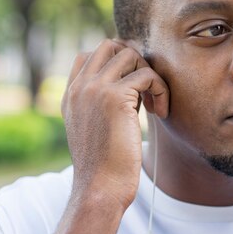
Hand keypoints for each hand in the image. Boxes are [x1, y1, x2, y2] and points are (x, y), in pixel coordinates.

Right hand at [61, 39, 168, 209]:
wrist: (99, 189)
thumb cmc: (104, 167)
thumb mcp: (97, 129)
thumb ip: (105, 104)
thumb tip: (135, 85)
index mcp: (71, 94)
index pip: (90, 55)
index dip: (117, 64)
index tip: (133, 90)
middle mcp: (80, 87)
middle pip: (109, 45)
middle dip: (134, 60)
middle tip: (145, 89)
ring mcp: (95, 89)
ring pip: (130, 54)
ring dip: (149, 74)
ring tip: (154, 103)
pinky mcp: (115, 97)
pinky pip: (147, 75)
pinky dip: (161, 90)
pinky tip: (161, 113)